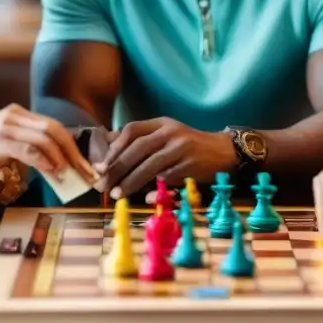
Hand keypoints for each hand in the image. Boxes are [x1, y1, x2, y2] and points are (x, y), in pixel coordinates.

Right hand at [0, 104, 96, 183]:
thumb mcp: (6, 144)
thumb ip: (28, 148)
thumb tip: (56, 166)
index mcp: (18, 113)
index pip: (53, 126)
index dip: (72, 144)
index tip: (84, 163)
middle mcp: (15, 115)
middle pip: (55, 129)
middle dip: (73, 151)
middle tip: (86, 170)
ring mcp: (8, 126)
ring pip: (45, 138)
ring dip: (61, 158)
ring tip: (70, 174)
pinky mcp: (1, 140)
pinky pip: (30, 149)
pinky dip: (45, 161)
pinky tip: (53, 172)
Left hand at [92, 117, 236, 199]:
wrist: (222, 151)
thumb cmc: (188, 145)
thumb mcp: (165, 135)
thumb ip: (141, 139)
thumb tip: (108, 144)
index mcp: (162, 123)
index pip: (132, 130)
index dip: (114, 148)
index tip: (100, 166)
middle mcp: (171, 132)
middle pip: (138, 148)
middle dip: (117, 168)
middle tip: (103, 184)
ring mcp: (182, 148)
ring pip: (150, 165)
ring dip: (131, 181)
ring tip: (117, 194)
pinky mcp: (191, 165)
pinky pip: (167, 178)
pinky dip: (153, 189)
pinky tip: (143, 199)